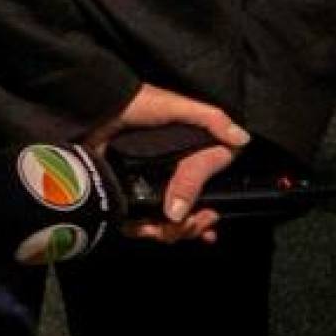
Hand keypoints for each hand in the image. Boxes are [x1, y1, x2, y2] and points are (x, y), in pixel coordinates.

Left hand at [84, 84, 246, 244]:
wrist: (94, 107)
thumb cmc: (137, 101)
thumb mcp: (176, 107)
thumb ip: (211, 120)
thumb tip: (242, 140)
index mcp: (186, 159)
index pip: (205, 192)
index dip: (209, 209)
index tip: (210, 216)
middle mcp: (169, 177)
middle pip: (187, 215)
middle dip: (192, 226)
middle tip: (192, 223)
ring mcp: (148, 187)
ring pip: (166, 223)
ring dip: (172, 233)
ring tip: (166, 228)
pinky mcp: (125, 194)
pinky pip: (138, 223)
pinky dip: (144, 231)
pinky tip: (145, 229)